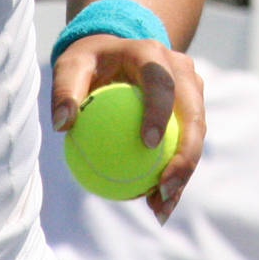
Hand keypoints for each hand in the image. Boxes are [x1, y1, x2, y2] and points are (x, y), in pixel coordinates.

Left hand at [51, 33, 205, 223]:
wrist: (116, 51)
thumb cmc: (89, 61)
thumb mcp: (71, 66)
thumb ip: (65, 90)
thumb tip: (62, 124)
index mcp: (152, 54)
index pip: (162, 83)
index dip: (160, 112)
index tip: (148, 144)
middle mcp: (180, 68)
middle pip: (192, 115)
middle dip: (186, 155)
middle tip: (163, 188)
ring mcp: (191, 89)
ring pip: (196, 136)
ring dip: (183, 174)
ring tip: (160, 208)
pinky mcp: (191, 110)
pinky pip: (185, 146)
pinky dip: (174, 175)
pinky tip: (156, 204)